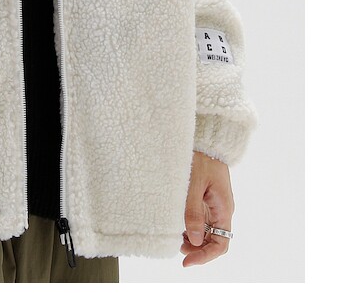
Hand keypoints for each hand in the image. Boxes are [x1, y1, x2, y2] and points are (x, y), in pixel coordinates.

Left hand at [181, 150, 234, 266]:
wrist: (206, 137)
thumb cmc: (201, 157)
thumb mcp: (193, 184)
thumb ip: (193, 212)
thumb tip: (194, 241)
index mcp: (223, 209)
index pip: (220, 245)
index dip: (204, 256)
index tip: (186, 261)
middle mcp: (220, 210)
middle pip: (213, 241)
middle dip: (196, 249)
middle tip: (175, 247)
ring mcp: (213, 204)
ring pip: (205, 231)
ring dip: (191, 238)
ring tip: (174, 235)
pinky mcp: (205, 197)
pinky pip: (200, 219)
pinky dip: (189, 225)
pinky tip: (176, 223)